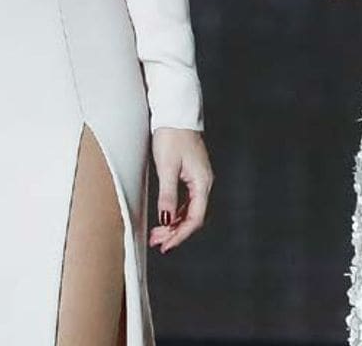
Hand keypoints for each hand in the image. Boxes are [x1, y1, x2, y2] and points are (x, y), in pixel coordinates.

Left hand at [149, 128, 212, 253]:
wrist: (176, 115)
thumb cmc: (173, 136)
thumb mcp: (167, 167)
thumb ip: (167, 195)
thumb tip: (166, 220)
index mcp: (202, 181)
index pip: (195, 218)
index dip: (180, 235)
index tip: (165, 246)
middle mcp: (204, 182)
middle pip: (194, 216)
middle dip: (176, 232)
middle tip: (156, 242)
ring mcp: (199, 178)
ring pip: (190, 210)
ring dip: (174, 224)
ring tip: (157, 233)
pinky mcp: (192, 175)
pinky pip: (187, 201)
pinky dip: (175, 212)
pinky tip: (165, 217)